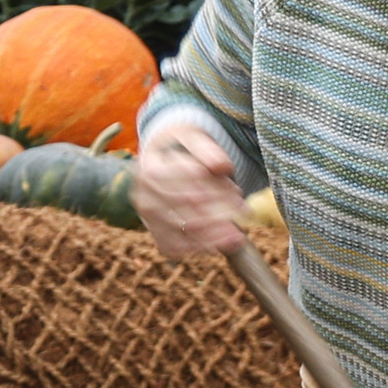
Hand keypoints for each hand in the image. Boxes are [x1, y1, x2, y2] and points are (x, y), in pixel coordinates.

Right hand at [135, 121, 246, 257]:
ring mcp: (149, 220)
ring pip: (184, 231)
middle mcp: (144, 197)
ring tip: (240, 231)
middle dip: (219, 211)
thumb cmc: (182, 151)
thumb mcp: (194, 139)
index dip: (213, 187)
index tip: (237, 192)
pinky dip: (204, 247)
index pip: (185, 179)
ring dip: (216, 234)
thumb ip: (209, 150)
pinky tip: (225, 243)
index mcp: (150, 168)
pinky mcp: (157, 238)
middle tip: (244, 212)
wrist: (162, 166)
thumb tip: (222, 166)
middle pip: (185, 207)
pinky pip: (180, 248)